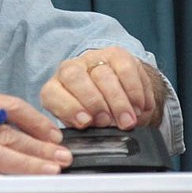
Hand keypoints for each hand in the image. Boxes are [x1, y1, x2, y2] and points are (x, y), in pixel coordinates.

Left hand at [40, 46, 164, 129]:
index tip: (86, 122)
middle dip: (94, 102)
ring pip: (103, 74)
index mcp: (54, 89)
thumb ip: (85, 128)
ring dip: (119, 101)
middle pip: (76, 78)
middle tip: (109, 122)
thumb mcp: (84, 125)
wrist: (116, 91)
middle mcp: (69, 69)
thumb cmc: (94, 113)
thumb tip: (96, 137)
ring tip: (128, 120)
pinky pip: (126, 69)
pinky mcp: (116, 54)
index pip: (52, 93)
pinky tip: (139, 106)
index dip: (68, 108)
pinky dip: (135, 91)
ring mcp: (92, 59)